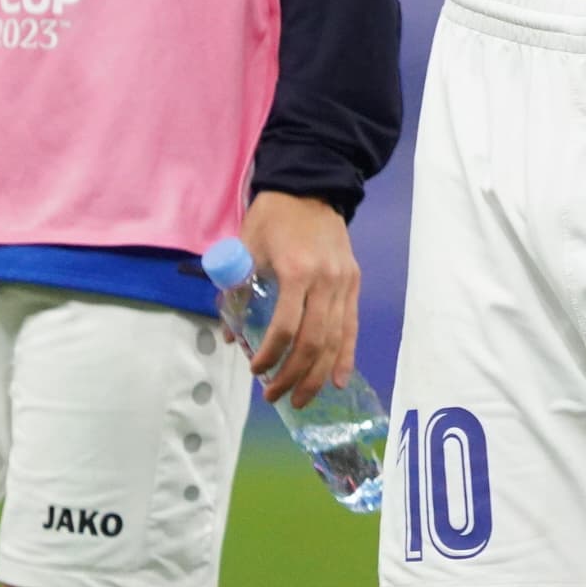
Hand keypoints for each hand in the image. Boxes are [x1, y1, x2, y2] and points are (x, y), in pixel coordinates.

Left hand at [234, 190, 362, 405]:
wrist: (312, 188)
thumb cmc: (273, 218)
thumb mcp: (245, 248)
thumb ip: (237, 290)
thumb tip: (232, 335)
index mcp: (298, 272)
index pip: (286, 326)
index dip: (270, 354)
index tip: (255, 369)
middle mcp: (328, 282)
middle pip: (314, 341)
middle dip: (294, 374)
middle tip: (274, 396)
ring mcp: (345, 284)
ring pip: (336, 340)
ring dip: (318, 375)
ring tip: (301, 398)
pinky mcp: (354, 285)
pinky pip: (351, 328)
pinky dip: (346, 357)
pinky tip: (339, 381)